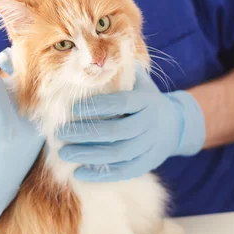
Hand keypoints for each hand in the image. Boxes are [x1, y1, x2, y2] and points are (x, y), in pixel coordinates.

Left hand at [56, 65, 204, 181]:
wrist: (174, 124)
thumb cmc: (144, 98)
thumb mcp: (138, 81)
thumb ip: (118, 72)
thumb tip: (90, 60)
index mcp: (145, 100)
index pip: (120, 103)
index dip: (96, 107)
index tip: (72, 109)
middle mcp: (149, 124)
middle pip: (115, 131)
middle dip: (84, 133)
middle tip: (60, 134)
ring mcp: (149, 146)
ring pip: (117, 154)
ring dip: (88, 155)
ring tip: (64, 154)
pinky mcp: (147, 163)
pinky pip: (123, 171)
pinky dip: (101, 174)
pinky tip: (79, 173)